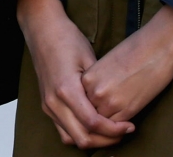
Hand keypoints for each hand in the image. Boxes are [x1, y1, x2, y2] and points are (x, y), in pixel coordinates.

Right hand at [17, 0, 133, 148]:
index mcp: (66, 89)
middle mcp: (54, 102)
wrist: (43, 30)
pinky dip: (80, 133)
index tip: (129, 126)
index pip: (93, 123)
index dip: (114, 130)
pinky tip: (95, 127)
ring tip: (111, 132)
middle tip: (123, 132)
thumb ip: (100, 87)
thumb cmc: (67, 39)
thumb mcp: (90, 59)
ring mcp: (48, 105)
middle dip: (106, 140)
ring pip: (70, 139)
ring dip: (92, 140)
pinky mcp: (46, 105)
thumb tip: (118, 107)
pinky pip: (63, 130)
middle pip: (82, 138)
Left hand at [81, 5, 172, 123]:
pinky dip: (119, 130)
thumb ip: (97, 82)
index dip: (89, 110)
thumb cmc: (134, 51)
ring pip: (101, 126)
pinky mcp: (126, 110)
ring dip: (107, 128)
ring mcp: (109, 102)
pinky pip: (116, 128)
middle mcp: (94, 91)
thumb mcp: (105, 65)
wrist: (156, 47)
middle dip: (97, 121)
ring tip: (117, 126)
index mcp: (87, 78)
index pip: (80, 104)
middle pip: (88, 117)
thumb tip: (96, 99)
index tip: (99, 112)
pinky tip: (126, 125)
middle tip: (108, 123)